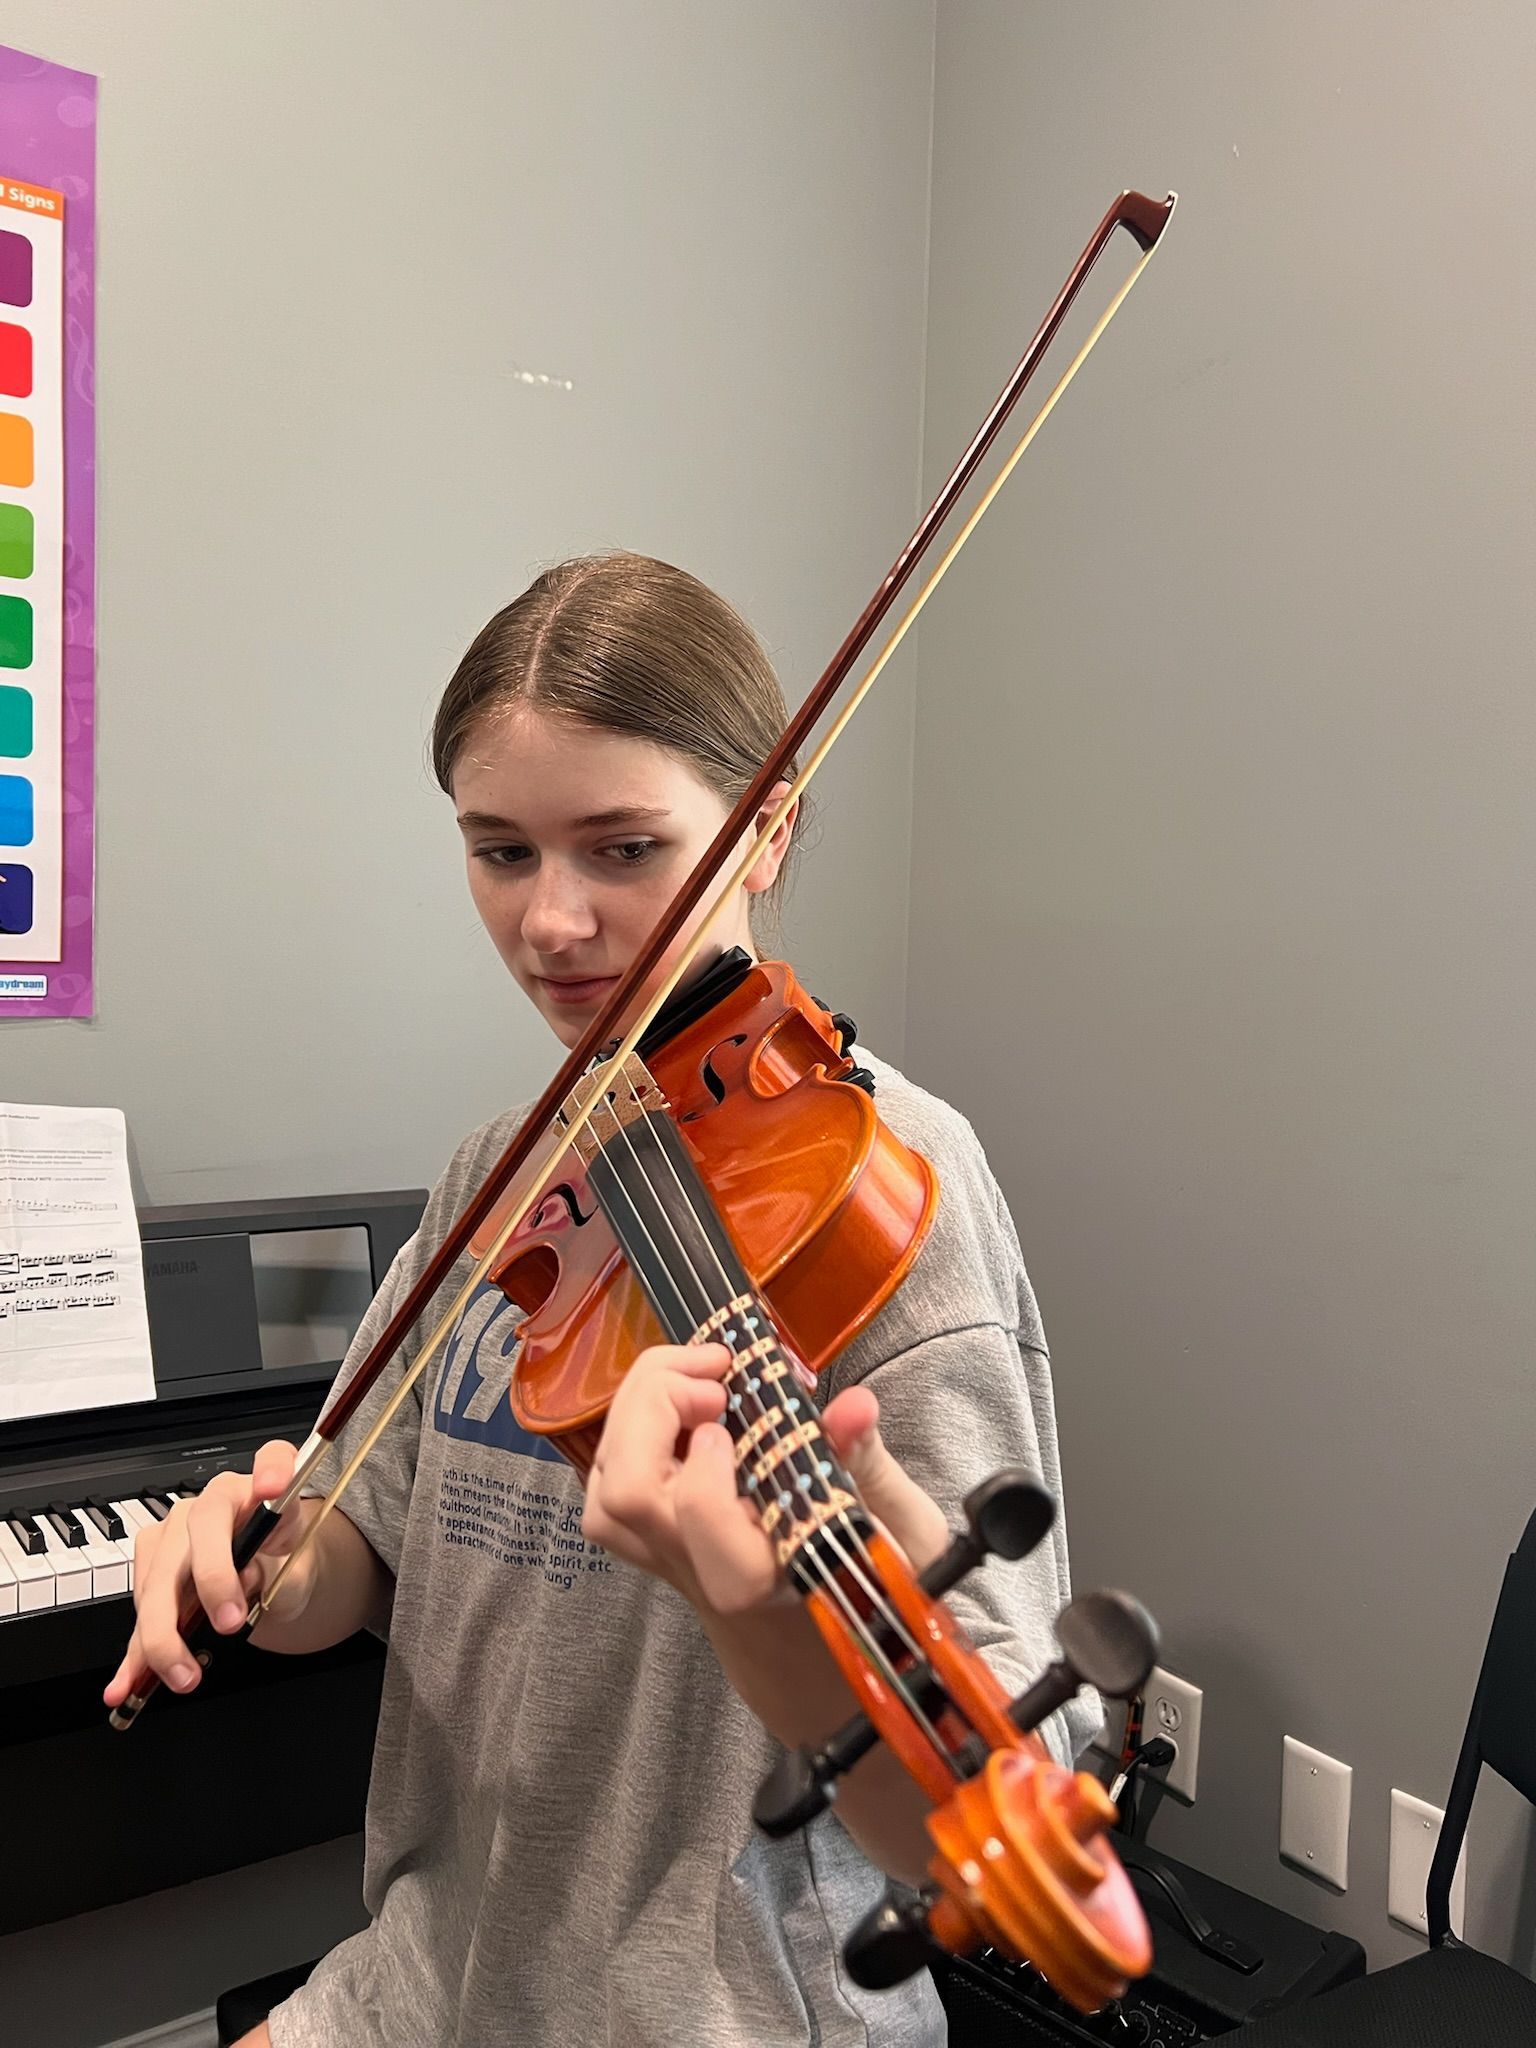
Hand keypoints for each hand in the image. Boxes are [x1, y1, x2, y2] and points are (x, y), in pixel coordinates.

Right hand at [103, 1440, 316, 1705]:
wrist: (267, 1580)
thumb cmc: (283, 1562)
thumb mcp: (298, 1567)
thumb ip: (280, 1569)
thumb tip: (245, 1579)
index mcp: (258, 1491)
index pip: (273, 1459)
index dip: (274, 1468)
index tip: (275, 1486)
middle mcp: (211, 1504)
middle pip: (200, 1529)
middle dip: (210, 1579)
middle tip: (229, 1623)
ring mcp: (174, 1536)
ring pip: (161, 1578)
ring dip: (165, 1633)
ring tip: (184, 1674)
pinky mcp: (151, 1572)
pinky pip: (140, 1614)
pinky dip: (134, 1656)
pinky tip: (125, 1684)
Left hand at [581, 1345, 949, 1614]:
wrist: (818, 1650)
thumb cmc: (864, 1580)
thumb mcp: (895, 1527)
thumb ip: (867, 1464)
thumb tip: (855, 1405)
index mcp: (767, 1574)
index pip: (703, 1525)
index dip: (702, 1463)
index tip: (733, 1416)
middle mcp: (703, 1572)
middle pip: (628, 1495)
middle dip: (653, 1407)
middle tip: (712, 1370)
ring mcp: (668, 1561)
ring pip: (606, 1491)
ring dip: (636, 1413)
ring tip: (694, 1378)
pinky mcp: (649, 1546)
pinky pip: (605, 1491)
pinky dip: (626, 1434)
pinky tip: (676, 1407)